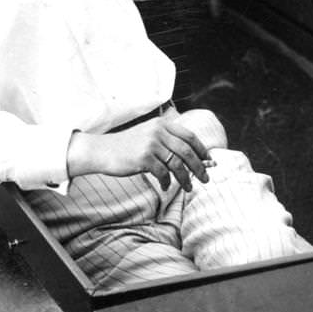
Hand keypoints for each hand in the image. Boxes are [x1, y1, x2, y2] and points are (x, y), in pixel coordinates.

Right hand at [66, 110, 214, 190]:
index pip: (189, 136)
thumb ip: (167, 140)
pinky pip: (162, 173)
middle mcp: (158, 131)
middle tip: (205, 178)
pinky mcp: (143, 158)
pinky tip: (165, 187)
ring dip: (185, 178)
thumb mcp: (148, 134)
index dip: (202, 149)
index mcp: (162, 124)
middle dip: (199, 166)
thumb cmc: (128, 146)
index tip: (209, 161)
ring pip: (176, 164)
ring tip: (189, 187)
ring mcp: (151, 144)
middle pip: (186, 150)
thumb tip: (192, 156)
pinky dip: (166, 182)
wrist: (103, 150)